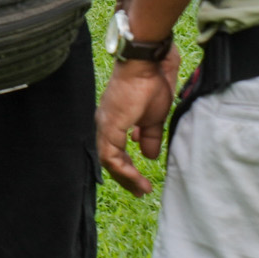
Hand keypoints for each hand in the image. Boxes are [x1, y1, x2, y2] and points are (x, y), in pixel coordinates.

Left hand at [97, 49, 181, 196]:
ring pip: (107, 160)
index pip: (114, 152)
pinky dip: (123, 169)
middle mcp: (105, 124)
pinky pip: (111, 154)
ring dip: (125, 177)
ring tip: (140, 188)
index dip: (127, 170)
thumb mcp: (153, 118)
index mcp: (114, 122)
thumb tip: (149, 155)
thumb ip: (149, 137)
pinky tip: (136, 177)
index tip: (141, 183)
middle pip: (108, 159)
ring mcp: (105, 124)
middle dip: (125, 178)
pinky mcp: (110, 124)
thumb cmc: (150, 85)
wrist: (147, 66)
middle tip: (140, 191)